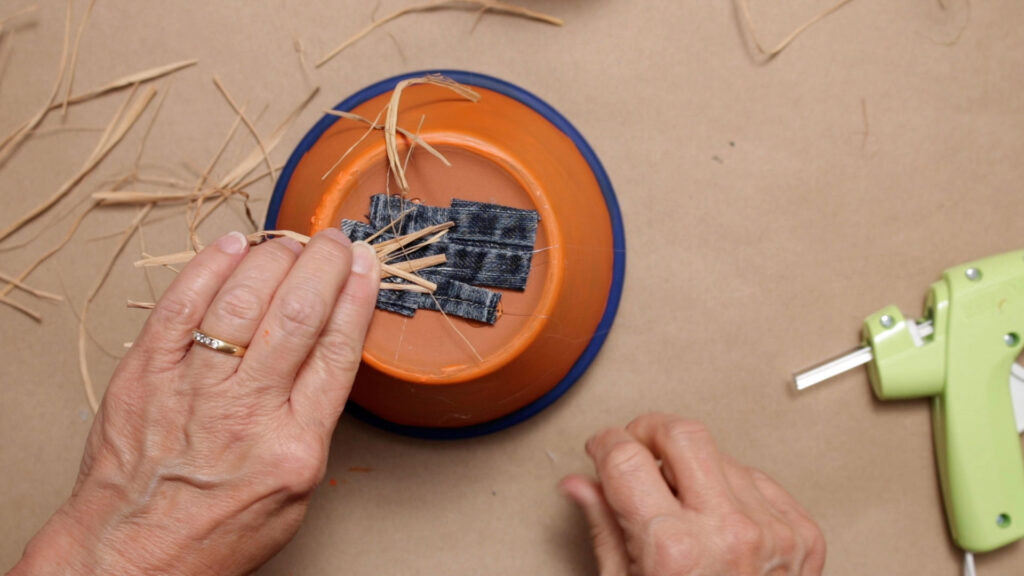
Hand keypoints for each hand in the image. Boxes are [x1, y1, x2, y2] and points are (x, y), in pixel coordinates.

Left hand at [10, 229, 379, 575]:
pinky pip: (180, 307)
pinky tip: (232, 246)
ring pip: (242, 300)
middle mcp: (246, 411)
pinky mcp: (144, 376)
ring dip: (273, 258)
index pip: (335, 350)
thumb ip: (312, 425)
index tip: (364, 265)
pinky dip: (208, 268)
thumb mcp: (294, 495)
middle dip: (321, 265)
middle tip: (332, 240)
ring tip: (289, 241)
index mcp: (293, 445)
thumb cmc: (215, 532)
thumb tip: (324, 355)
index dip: (354, 297)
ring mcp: (191, 389)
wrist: (131, 557)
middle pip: (296, 315)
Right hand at [561, 413, 825, 575]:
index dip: (605, 444)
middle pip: (682, 433)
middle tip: (636, 447)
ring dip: (692, 466)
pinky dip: (731, 488)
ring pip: (721, 453)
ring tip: (679, 503)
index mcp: (675, 551)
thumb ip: (604, 527)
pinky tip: (716, 516)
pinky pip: (758, 479)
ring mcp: (772, 531)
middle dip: (650, 431)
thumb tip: (581, 485)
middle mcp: (728, 534)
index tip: (601, 449)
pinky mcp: (801, 534)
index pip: (626, 457)